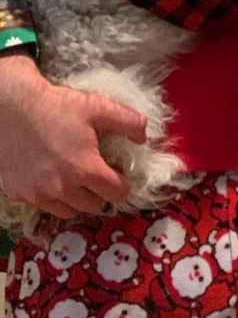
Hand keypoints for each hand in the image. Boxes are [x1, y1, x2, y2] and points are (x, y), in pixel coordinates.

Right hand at [0, 55, 141, 218]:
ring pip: (69, 211)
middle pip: (95, 206)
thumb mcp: (100, 108)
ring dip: (77, 199)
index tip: (118, 172)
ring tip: (76, 179)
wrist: (10, 107)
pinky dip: (53, 198)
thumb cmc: (57, 106)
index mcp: (86, 170)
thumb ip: (130, 122)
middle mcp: (62, 188)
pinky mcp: (19, 193)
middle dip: (101, 192)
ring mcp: (38, 194)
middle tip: (97, 174)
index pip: (118, 194)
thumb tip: (144, 138)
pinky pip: (44, 206)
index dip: (123, 183)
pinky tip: (53, 178)